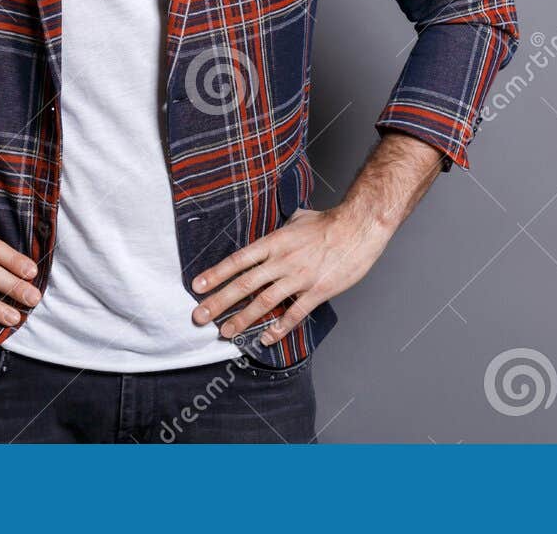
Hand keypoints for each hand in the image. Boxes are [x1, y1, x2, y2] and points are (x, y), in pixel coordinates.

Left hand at [190, 206, 392, 344]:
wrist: (359, 227)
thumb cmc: (330, 222)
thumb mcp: (298, 219)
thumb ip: (282, 229)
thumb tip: (274, 232)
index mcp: (275, 242)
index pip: (239, 260)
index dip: (216, 274)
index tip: (198, 287)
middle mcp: (282, 261)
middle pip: (244, 284)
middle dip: (219, 302)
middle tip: (200, 316)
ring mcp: (299, 277)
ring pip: (264, 302)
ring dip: (242, 319)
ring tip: (226, 332)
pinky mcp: (317, 291)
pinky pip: (294, 314)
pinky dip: (279, 328)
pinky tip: (266, 338)